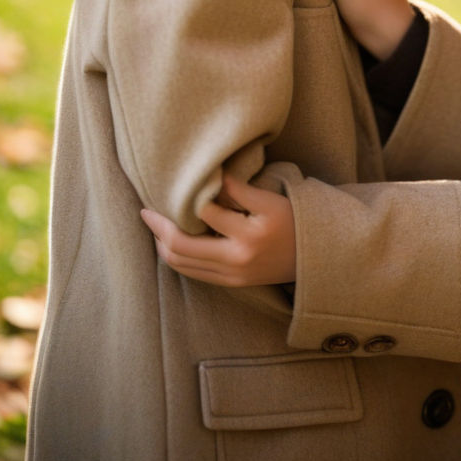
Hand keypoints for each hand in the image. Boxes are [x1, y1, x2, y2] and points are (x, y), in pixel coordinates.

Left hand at [140, 174, 295, 285]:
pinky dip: (177, 257)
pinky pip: (193, 273)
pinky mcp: (230, 284)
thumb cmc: (294, 222)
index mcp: (247, 236)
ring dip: (163, 244)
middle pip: (181, 247)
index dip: (190, 195)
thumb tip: (210, 177)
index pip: (206, 212)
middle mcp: (235, 261)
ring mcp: (231, 276)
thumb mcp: (271, 200)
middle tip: (145, 210)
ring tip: (154, 225)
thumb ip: (240, 189)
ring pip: (182, 264)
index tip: (176, 182)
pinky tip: (171, 242)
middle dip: (159, 227)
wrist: (314, 258)